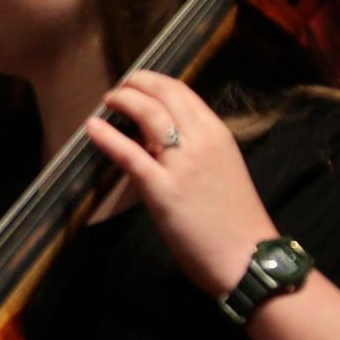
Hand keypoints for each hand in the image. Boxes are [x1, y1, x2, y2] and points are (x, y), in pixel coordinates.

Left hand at [83, 71, 277, 297]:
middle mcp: (202, 141)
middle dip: (136, 84)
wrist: (247, 257)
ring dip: (122, 101)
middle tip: (118, 89)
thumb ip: (196, 149)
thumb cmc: (234, 219)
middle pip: (164, 95)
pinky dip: (107, 136)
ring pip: (147, 114)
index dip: (154, 83)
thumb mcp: (222, 168)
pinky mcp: (162, 189)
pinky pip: (129, 154)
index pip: (182, 92)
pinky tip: (91, 127)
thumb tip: (158, 137)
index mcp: (217, 134)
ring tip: (107, 102)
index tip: (137, 84)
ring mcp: (182, 164)